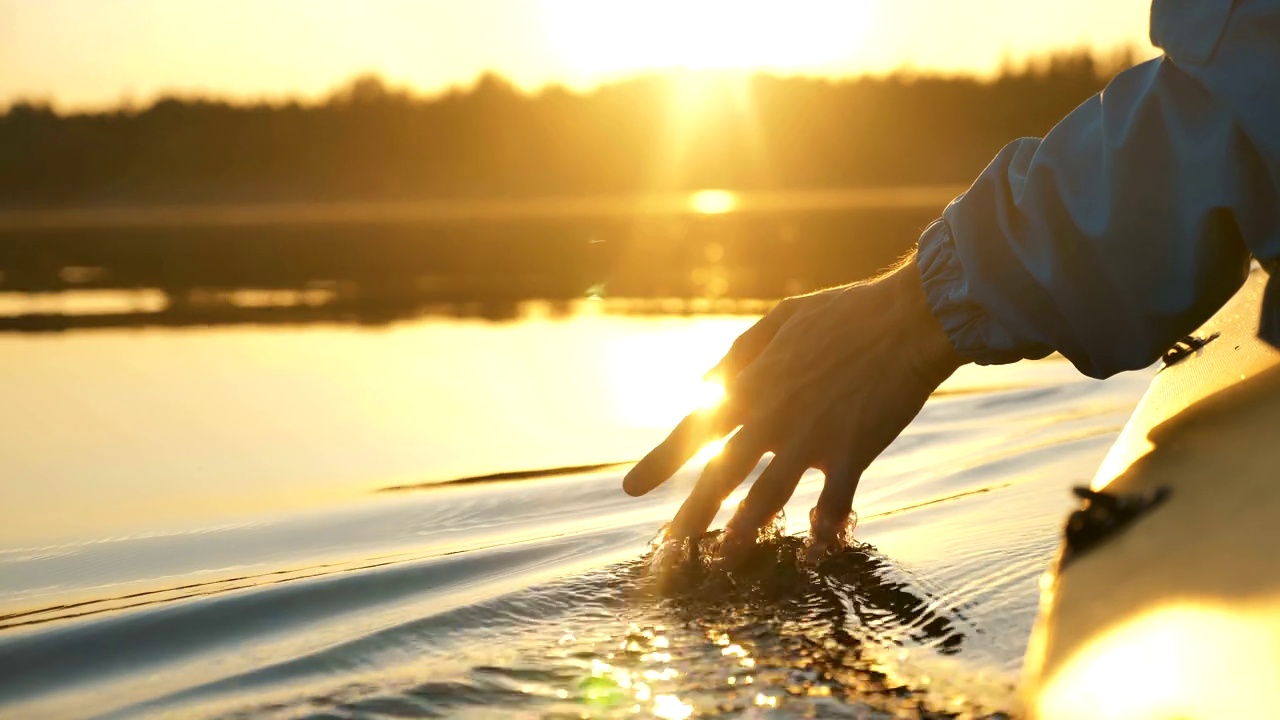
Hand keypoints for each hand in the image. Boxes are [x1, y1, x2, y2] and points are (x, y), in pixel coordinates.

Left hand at [623, 255, 965, 564]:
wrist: (910, 318)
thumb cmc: (848, 312)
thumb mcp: (784, 318)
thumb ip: (740, 352)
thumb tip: (702, 382)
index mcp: (754, 383)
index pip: (695, 429)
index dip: (660, 461)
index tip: (631, 489)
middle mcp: (773, 415)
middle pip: (722, 473)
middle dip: (693, 514)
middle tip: (669, 548)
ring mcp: (811, 437)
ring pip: (768, 495)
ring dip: (744, 531)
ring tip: (723, 560)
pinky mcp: (852, 451)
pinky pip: (833, 503)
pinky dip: (822, 530)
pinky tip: (813, 554)